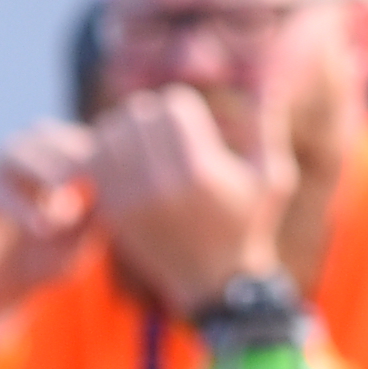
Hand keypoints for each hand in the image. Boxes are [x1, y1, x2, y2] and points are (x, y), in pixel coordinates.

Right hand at [0, 125, 102, 330]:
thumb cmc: (41, 263)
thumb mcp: (75, 247)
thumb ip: (92, 223)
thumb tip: (119, 200)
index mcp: (43, 163)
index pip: (71, 139)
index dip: (95, 149)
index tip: (123, 169)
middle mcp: (14, 161)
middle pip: (43, 134)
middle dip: (71, 151)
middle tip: (96, 173)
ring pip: (14, 152)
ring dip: (43, 169)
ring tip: (68, 193)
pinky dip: (19, 207)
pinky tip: (43, 227)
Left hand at [85, 85, 295, 325]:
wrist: (216, 283)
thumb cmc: (249, 226)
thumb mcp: (273, 180)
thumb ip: (267, 131)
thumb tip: (264, 85)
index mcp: (201, 169)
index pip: (172, 104)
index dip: (181, 107)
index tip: (190, 124)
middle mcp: (163, 182)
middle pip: (137, 114)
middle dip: (150, 117)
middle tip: (162, 132)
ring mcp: (134, 198)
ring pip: (110, 133)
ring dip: (123, 132)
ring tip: (140, 143)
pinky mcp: (114, 211)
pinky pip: (94, 162)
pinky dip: (104, 154)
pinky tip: (122, 161)